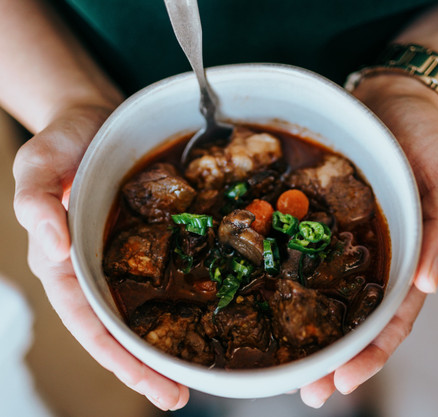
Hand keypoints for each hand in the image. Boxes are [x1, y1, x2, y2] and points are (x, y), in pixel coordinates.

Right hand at [13, 105, 188, 410]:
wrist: (92, 119)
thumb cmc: (61, 142)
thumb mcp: (38, 163)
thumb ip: (35, 201)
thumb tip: (53, 248)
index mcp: (63, 262)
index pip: (89, 323)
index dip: (118, 359)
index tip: (153, 388)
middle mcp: (92, 268)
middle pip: (117, 329)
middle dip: (144, 367)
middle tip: (179, 397)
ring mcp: (118, 257)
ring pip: (138, 311)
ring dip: (161, 345)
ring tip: (195, 374)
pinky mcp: (142, 240)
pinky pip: (159, 276)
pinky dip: (174, 302)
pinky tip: (202, 316)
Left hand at [300, 74, 437, 406]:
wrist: (392, 101)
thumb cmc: (427, 138)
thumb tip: (428, 283)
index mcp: (408, 255)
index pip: (392, 318)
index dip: (371, 353)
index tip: (342, 383)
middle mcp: (374, 256)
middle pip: (356, 318)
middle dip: (334, 358)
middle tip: (306, 391)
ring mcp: (346, 239)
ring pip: (328, 295)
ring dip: (311, 330)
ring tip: (285, 363)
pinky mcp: (321, 217)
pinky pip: (304, 252)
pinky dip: (289, 278)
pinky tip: (267, 297)